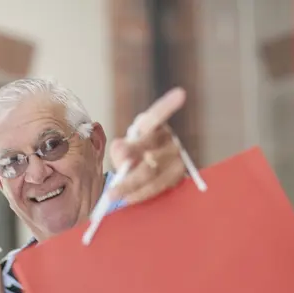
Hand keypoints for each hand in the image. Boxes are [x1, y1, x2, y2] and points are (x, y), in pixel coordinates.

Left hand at [108, 87, 187, 203]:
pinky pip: (160, 186)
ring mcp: (178, 158)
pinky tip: (129, 198)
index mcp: (155, 126)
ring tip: (115, 195)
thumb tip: (123, 156)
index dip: (169, 105)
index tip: (180, 94)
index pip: (159, 115)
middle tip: (113, 182)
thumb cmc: (134, 154)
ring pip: (154, 173)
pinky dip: (142, 193)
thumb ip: (120, 149)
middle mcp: (169, 140)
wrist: (149, 170)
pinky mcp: (180, 175)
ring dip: (132, 185)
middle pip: (152, 153)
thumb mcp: (123, 147)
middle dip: (131, 167)